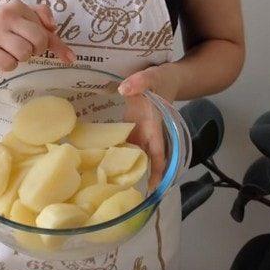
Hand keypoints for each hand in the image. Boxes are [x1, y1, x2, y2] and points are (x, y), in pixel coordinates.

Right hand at [0, 0, 74, 71]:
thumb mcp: (15, 16)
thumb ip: (38, 17)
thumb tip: (55, 28)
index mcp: (16, 7)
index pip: (45, 25)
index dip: (58, 44)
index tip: (69, 58)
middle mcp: (6, 16)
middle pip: (39, 40)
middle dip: (37, 50)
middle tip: (27, 50)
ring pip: (25, 54)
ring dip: (21, 58)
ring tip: (10, 52)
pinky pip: (10, 64)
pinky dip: (8, 65)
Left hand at [119, 66, 178, 189]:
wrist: (166, 77)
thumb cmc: (162, 79)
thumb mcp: (152, 77)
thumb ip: (140, 82)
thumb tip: (124, 89)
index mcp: (156, 125)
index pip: (159, 153)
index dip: (157, 171)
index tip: (153, 188)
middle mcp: (149, 133)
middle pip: (145, 160)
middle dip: (138, 176)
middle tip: (123, 193)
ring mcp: (141, 132)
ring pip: (134, 154)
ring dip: (125, 167)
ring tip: (110, 184)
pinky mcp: (133, 128)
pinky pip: (125, 143)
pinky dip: (117, 152)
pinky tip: (103, 161)